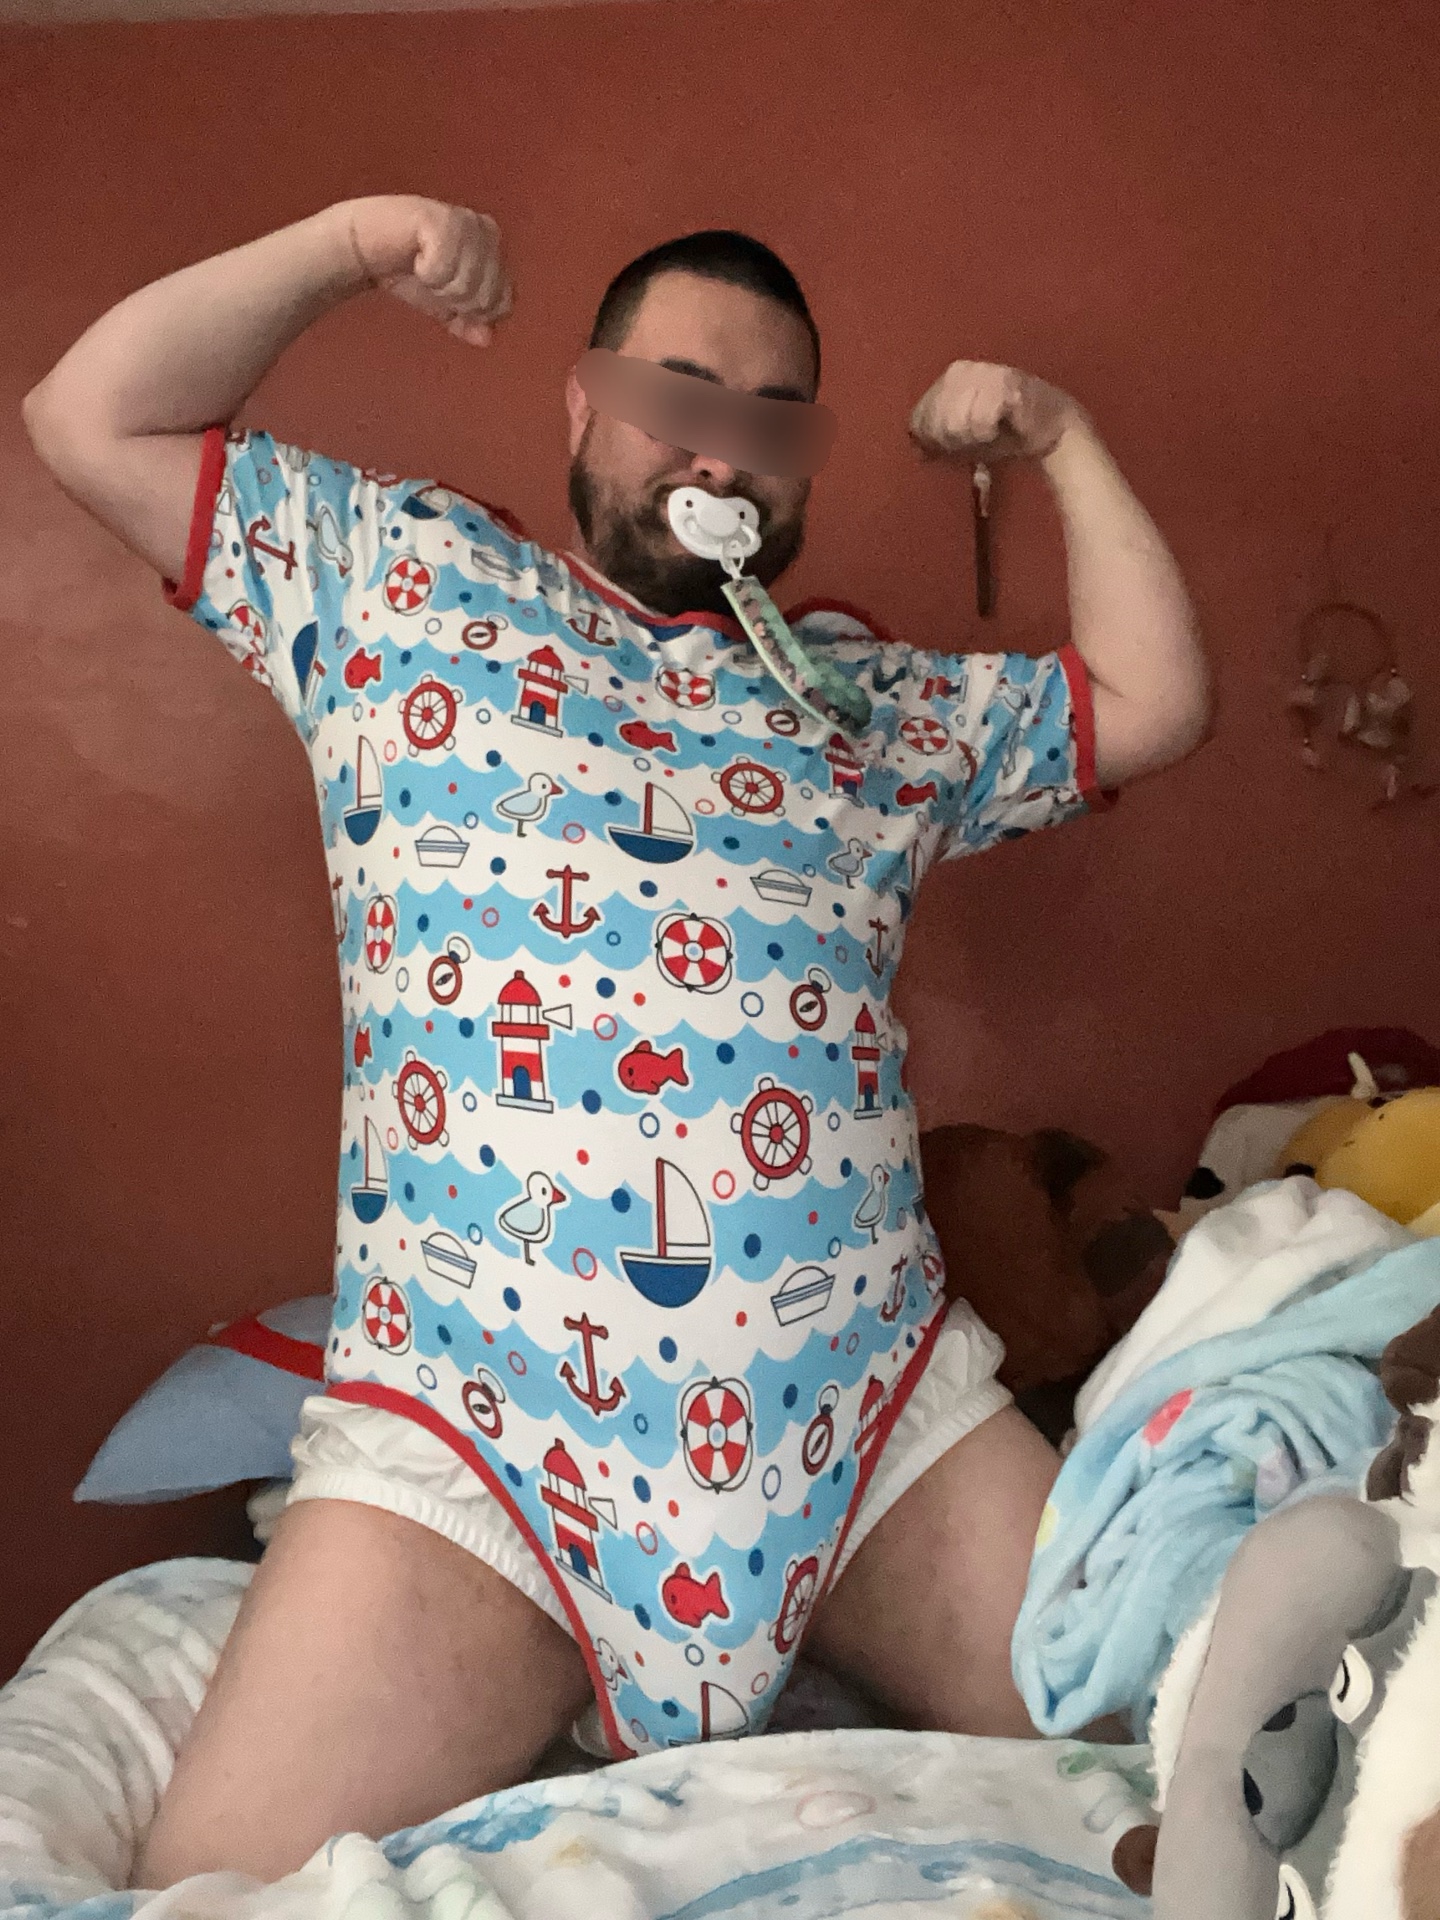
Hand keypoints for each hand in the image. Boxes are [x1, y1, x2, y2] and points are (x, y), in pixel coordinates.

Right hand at [342, 196, 511, 345]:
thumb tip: (486, 338)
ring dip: (437, 285)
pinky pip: (443, 269)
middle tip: (431, 277)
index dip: (471, 312)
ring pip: (466, 285)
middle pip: (485, 298)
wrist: (368, 245)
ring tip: (422, 264)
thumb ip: (470, 323)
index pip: (502, 304)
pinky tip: (415, 254)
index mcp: (495, 249)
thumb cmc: (409, 272)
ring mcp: (466, 221)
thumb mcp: (445, 306)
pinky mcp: (441, 218)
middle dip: (453, 299)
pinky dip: (424, 271)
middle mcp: (486, 230)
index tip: (446, 291)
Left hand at [908, 360, 1080, 463]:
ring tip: (992, 430)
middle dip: (955, 442)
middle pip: (936, 424)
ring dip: (974, 438)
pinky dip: (989, 433)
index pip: (919, 420)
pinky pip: (979, 422)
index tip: (956, 447)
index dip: (934, 443)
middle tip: (979, 437)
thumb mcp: (961, 441)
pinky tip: (1003, 424)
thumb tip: (916, 452)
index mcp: (946, 380)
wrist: (1048, 429)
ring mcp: (982, 371)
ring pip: (955, 423)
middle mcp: (960, 370)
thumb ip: (936, 442)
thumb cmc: (1004, 435)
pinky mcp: (1004, 381)